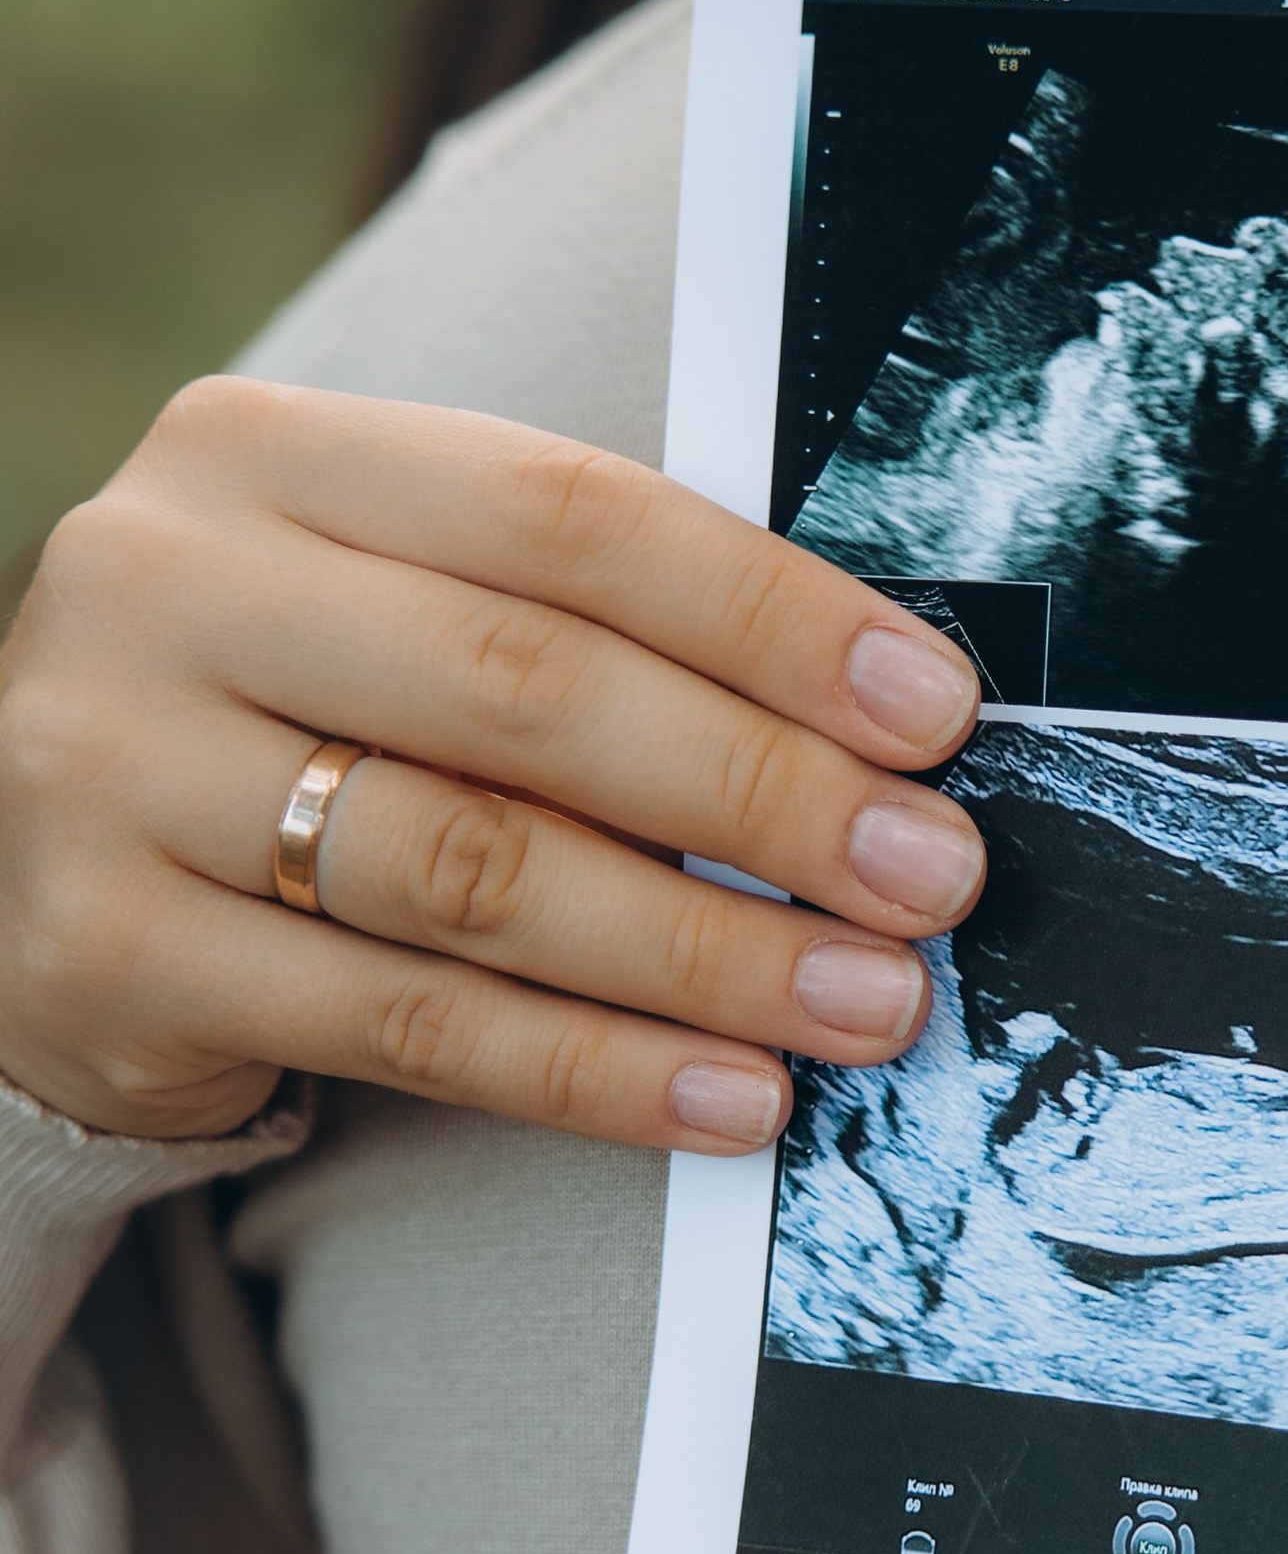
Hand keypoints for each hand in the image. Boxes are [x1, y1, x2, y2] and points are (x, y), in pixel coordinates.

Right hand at [0, 381, 988, 1151]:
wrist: (24, 857)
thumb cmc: (289, 709)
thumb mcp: (392, 600)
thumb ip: (576, 621)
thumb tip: (871, 723)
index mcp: (264, 455)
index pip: (566, 515)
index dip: (771, 615)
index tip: (931, 712)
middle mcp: (165, 587)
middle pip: (530, 693)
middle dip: (765, 792)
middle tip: (929, 875)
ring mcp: (112, 771)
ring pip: (476, 873)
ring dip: (707, 951)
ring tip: (868, 1000)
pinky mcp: (109, 952)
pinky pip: (409, 1025)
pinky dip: (595, 1070)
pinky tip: (729, 1098)